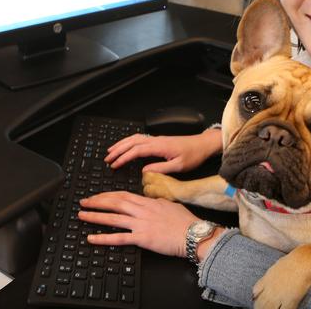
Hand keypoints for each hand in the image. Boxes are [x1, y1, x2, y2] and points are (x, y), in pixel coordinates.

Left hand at [78, 191, 197, 256]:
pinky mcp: (142, 238)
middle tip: (84, 202)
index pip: (123, 195)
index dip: (108, 195)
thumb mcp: (170, 205)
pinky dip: (103, 238)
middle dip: (97, 201)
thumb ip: (157, 202)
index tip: (98, 195)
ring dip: (95, 216)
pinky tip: (92, 238)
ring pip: (113, 217)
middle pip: (115, 202)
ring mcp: (141, 224)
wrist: (193, 234)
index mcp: (148, 202)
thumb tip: (150, 200)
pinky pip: (119, 237)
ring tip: (82, 215)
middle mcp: (142, 211)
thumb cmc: (185, 221)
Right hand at [105, 128, 221, 173]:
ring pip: (135, 138)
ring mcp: (157, 139)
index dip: (123, 158)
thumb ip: (161, 169)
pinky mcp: (159, 140)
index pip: (136, 151)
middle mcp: (156, 140)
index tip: (114, 165)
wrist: (203, 144)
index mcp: (160, 146)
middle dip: (118, 150)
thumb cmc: (194, 155)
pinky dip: (129, 141)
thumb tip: (144, 171)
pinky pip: (140, 138)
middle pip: (132, 142)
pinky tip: (126, 146)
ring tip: (111, 152)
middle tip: (107, 159)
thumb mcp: (179, 166)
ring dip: (121, 144)